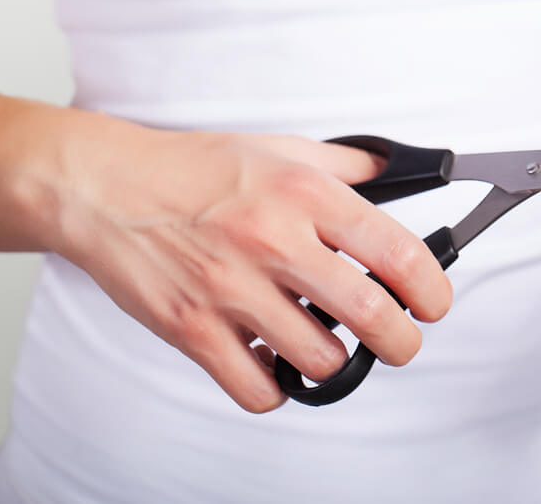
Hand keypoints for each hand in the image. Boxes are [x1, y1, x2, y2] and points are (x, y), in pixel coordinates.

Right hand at [46, 125, 451, 411]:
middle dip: (402, 341)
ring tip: (323, 343)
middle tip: (399, 341)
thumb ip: (345, 165)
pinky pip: (258, 391)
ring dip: (333, 362)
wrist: (106, 187)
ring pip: (321, 360)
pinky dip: (276, 388)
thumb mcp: (279, 149)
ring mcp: (232, 289)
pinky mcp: (193, 329)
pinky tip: (273, 362)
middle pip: (373, 316)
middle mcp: (274, 241)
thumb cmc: (193, 169)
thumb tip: (395, 172)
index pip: (397, 251)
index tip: (434, 303)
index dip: (432, 289)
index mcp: (305, 194)